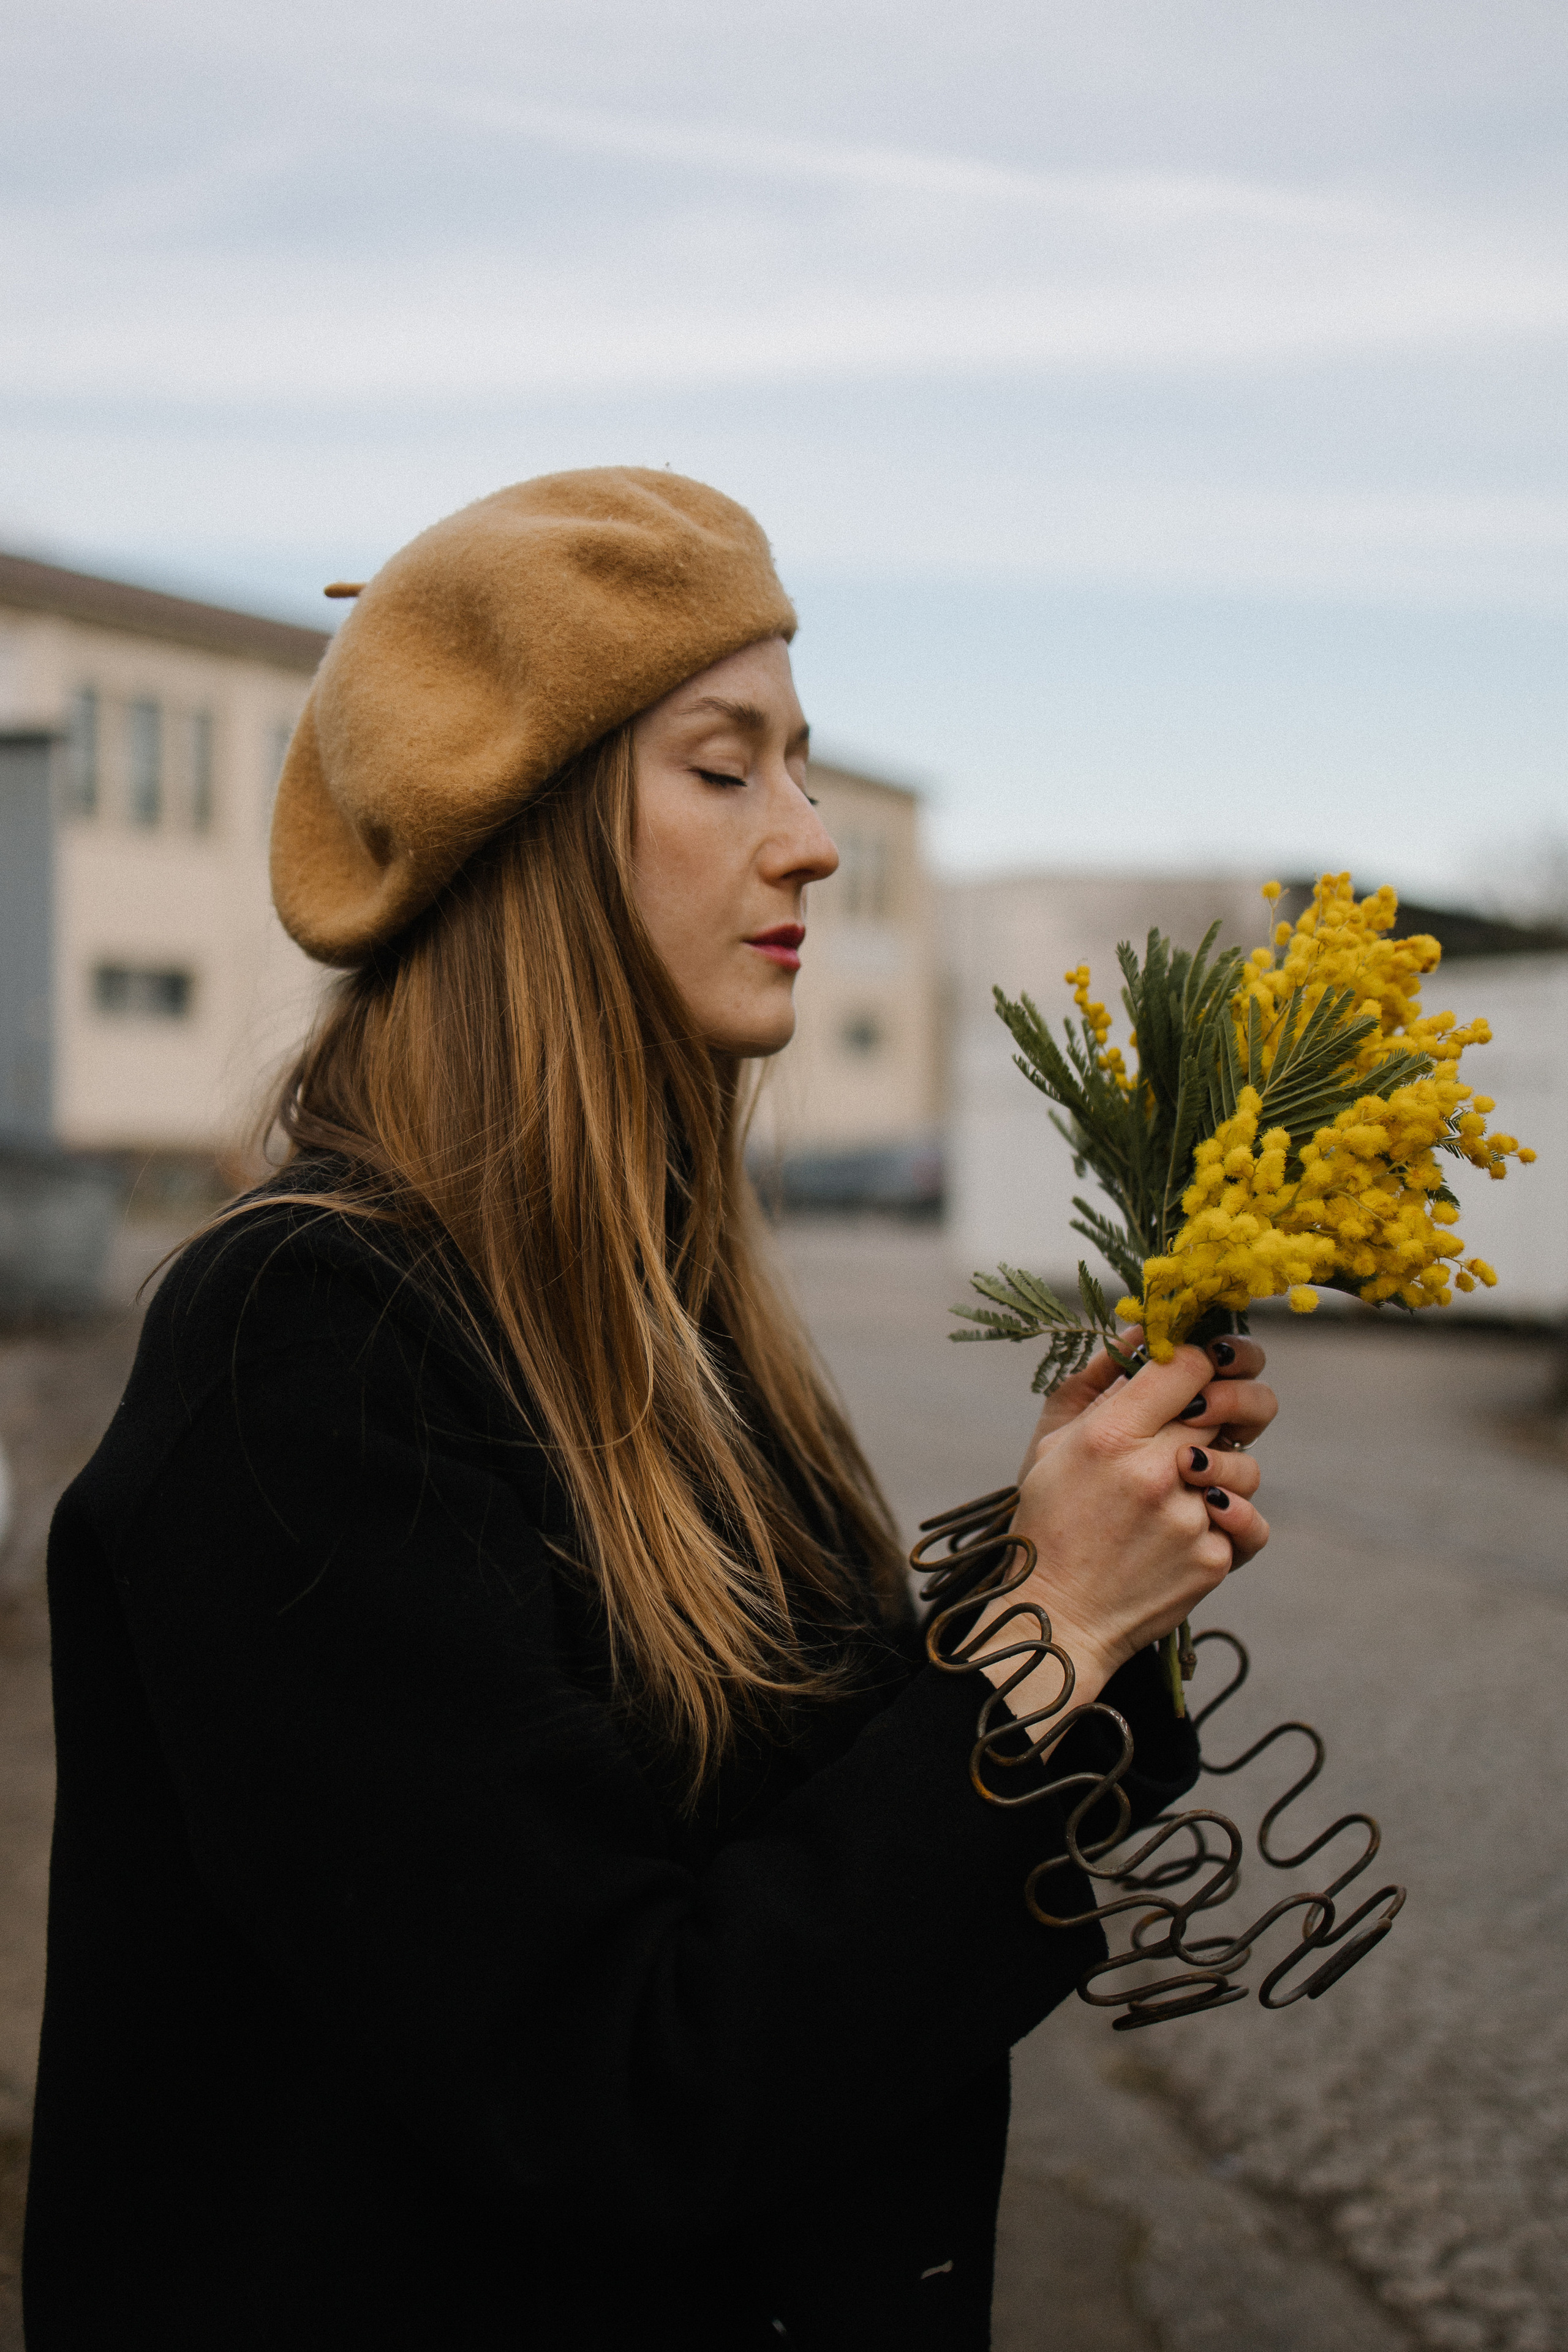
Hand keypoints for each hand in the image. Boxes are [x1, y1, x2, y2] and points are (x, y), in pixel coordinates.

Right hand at [979, 1342, 1275, 1725]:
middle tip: (1210, 1415)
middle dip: (1229, 1401)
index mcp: (1110, 1433)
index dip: (1203, 1356)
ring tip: (1189, 1485)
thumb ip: (1097, 1379)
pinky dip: (1233, 1520)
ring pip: (1247, 1465)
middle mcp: (1155, 1471)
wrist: (1056, 1618)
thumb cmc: (1049, 1521)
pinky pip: (1250, 1521)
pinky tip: (1203, 1521)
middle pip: (1234, 1404)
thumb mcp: (1051, 1441)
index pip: (1191, 1363)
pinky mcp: (1212, 1560)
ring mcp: (1188, 1518)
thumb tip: (1143, 1332)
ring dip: (1225, 1469)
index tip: (1197, 1366)